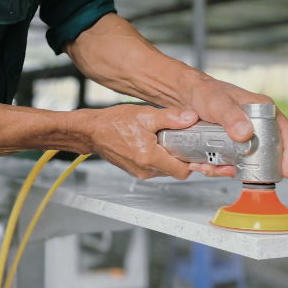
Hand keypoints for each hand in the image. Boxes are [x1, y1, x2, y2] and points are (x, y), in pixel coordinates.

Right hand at [69, 105, 198, 179]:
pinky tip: (154, 143)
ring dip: (169, 157)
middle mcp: (145, 169)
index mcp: (150, 157)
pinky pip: (154, 168)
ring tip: (164, 139)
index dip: (191, 161)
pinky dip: (158, 158)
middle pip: (175, 171)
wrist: (93, 131)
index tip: (194, 150)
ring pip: (165, 170)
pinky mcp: (135, 171)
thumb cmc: (114, 122)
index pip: (182, 171)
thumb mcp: (145, 115)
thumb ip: (171, 117)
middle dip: (180, 157)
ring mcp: (140, 172)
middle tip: (181, 140)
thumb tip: (190, 118)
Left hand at [184, 75, 287, 178]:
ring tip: (217, 169)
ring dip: (233, 170)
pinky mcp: (233, 144)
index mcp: (263, 110)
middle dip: (257, 168)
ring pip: (248, 161)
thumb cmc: (206, 92)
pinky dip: (223, 167)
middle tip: (245, 176)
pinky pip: (234, 161)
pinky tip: (210, 165)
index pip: (286, 132)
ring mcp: (245, 135)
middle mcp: (258, 123)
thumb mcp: (218, 103)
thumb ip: (231, 116)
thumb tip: (246, 134)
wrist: (187, 95)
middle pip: (269, 152)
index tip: (285, 170)